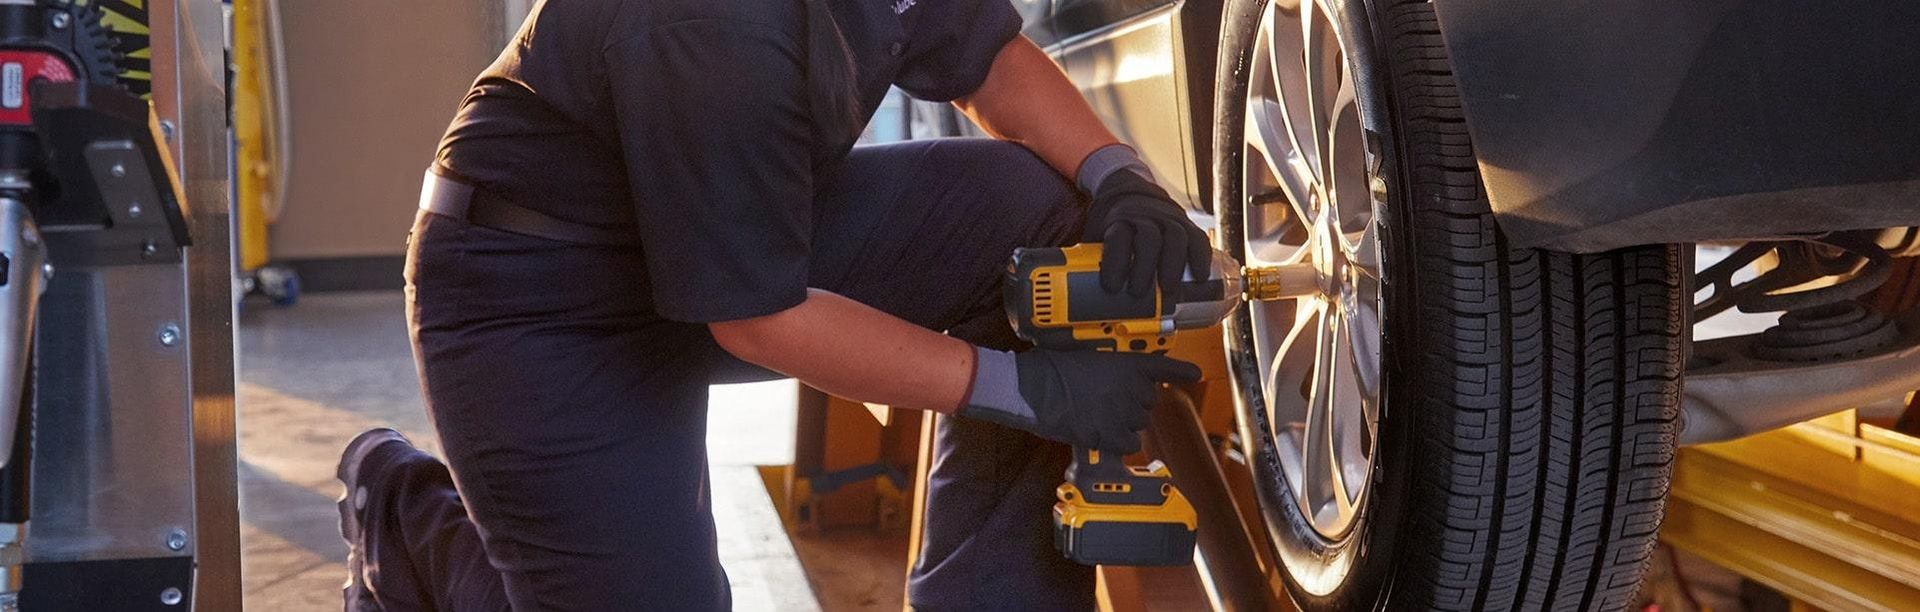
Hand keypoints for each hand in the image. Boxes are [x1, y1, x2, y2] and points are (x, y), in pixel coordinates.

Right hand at [959, 347, 1201, 453]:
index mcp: (1125, 363)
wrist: (1030, 387)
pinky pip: (1128, 443)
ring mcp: (1122, 412)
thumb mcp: (1084, 355)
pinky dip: (1118, 442)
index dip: (1180, 371)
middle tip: (1104, 400)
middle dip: (1131, 403)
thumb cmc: (1050, 367)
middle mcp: (1131, 387)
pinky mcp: (1109, 434)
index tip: (1194, 373)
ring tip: (1096, 415)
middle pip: (1147, 402)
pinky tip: (1100, 434)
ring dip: (1123, 422)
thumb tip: (1113, 381)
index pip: (1163, 367)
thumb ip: (1107, 367)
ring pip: (1138, 423)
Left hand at [1084, 170, 1211, 296]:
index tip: (1111, 287)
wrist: (1130, 192)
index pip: (1118, 238)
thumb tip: (1077, 297)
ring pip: (1175, 237)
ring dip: (1173, 266)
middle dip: (1145, 268)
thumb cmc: (1114, 226)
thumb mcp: (1096, 236)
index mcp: (1118, 221)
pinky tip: (1200, 278)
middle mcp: (1145, 216)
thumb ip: (1090, 261)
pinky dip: (1200, 258)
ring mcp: (1168, 218)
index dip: (1115, 262)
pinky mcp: (1187, 224)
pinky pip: (1197, 238)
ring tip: (1169, 292)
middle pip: (1148, 238)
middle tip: (1139, 295)